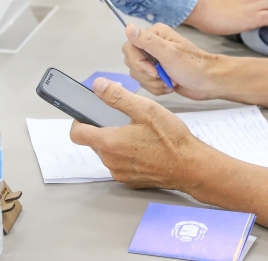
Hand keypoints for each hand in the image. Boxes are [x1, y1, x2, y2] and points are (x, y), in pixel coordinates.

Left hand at [68, 75, 211, 189]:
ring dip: (116, 142)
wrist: (191, 166)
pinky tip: (145, 147)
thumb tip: (98, 86)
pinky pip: (121, 165)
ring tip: (139, 133)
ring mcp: (120, 173)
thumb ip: (118, 97)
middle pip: (94, 142)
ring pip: (108, 154)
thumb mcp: (145, 109)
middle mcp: (111, 161)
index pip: (77, 134)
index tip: (88, 115)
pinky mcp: (131, 181)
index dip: (79, 121)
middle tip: (125, 119)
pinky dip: (127, 155)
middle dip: (104, 129)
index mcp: (109, 142)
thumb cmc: (171, 139)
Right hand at [121, 23, 223, 98]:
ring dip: (154, 83)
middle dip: (147, 75)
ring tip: (170, 81)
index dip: (138, 62)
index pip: (130, 47)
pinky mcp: (157, 72)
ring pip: (138, 75)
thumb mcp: (169, 53)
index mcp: (155, 34)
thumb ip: (147, 41)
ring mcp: (154, 59)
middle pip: (132, 62)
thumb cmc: (194, 66)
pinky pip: (145, 83)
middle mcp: (152, 45)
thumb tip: (128, 27)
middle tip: (163, 76)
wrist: (208, 82)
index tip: (153, 70)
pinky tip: (170, 85)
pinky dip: (157, 88)